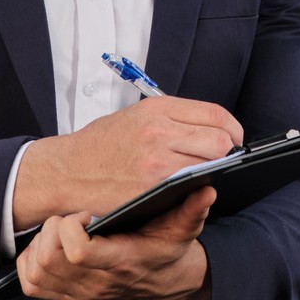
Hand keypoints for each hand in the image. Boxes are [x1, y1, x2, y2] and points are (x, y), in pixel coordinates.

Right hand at [14, 95, 241, 230]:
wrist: (65, 170)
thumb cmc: (100, 144)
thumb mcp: (136, 116)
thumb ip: (174, 119)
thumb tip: (212, 129)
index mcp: (157, 110)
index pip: (216, 115)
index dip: (233, 129)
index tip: (234, 138)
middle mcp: (159, 132)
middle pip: (220, 142)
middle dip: (226, 152)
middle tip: (220, 159)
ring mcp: (156, 163)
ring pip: (208, 167)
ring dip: (210, 172)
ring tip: (199, 173)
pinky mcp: (150, 190)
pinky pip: (188, 189)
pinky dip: (191, 189)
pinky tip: (183, 188)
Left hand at [17, 187, 214, 299]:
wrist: (167, 282)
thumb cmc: (168, 252)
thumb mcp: (184, 229)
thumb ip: (192, 209)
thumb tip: (205, 190)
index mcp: (120, 262)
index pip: (78, 253)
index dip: (72, 227)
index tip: (85, 213)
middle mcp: (96, 282)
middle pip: (49, 259)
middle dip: (52, 230)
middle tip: (69, 217)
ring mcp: (80, 292)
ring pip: (37, 271)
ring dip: (40, 244)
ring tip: (60, 229)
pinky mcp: (69, 295)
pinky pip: (33, 283)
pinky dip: (32, 261)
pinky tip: (51, 245)